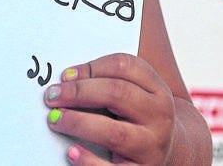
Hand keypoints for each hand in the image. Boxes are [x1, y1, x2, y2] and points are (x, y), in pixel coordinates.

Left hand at [44, 53, 175, 164]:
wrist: (169, 157)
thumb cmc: (140, 122)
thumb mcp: (137, 97)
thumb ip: (111, 83)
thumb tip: (68, 80)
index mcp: (158, 91)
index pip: (126, 66)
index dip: (93, 67)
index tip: (66, 75)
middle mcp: (159, 117)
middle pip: (118, 93)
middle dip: (79, 92)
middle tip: (53, 95)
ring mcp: (151, 147)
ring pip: (114, 132)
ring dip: (78, 123)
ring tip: (55, 119)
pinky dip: (89, 161)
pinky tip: (71, 151)